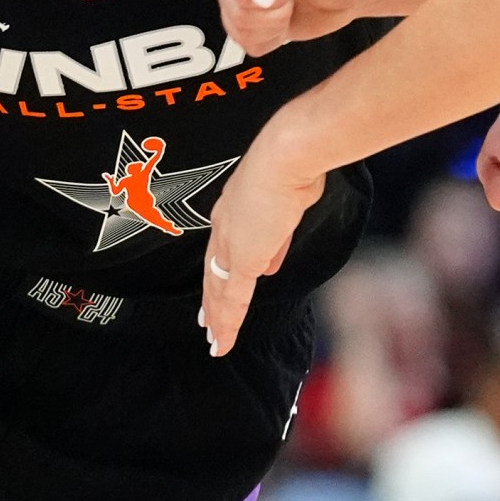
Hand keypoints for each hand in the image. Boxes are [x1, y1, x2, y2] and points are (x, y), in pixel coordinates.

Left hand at [200, 117, 325, 357]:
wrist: (286, 160)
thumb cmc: (292, 168)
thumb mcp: (285, 205)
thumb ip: (276, 238)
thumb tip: (269, 266)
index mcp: (233, 211)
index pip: (223, 250)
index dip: (220, 273)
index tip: (218, 291)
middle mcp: (225, 228)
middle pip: (214, 272)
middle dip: (211, 300)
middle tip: (207, 324)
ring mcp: (231, 245)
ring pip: (218, 290)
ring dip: (217, 318)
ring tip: (215, 340)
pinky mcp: (243, 258)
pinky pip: (233, 298)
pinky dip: (227, 323)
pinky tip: (223, 341)